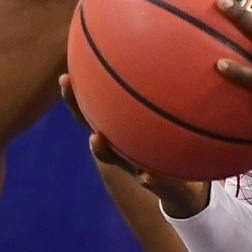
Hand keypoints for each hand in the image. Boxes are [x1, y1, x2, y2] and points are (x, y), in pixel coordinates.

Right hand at [58, 74, 210, 217]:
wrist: (186, 188)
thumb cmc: (170, 151)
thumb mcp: (168, 126)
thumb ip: (162, 102)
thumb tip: (161, 63)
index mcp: (121, 134)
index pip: (94, 112)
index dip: (77, 96)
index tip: (65, 76)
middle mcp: (122, 149)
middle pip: (93, 129)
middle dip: (77, 109)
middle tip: (67, 87)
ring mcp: (135, 166)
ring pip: (113, 158)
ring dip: (102, 149)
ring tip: (95, 138)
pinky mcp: (157, 184)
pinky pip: (150, 182)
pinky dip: (147, 178)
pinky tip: (147, 175)